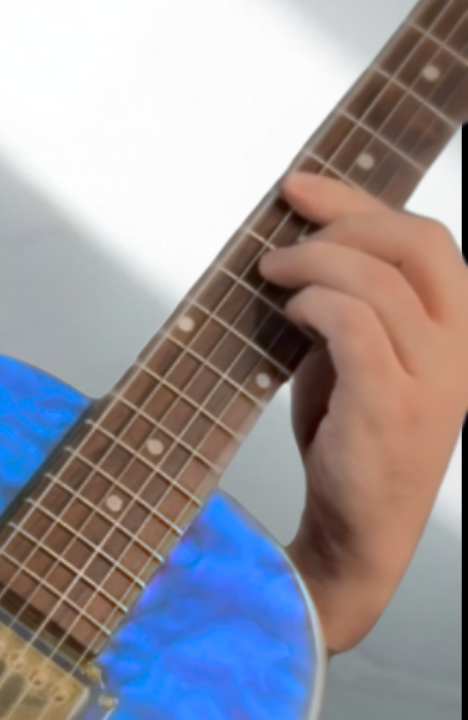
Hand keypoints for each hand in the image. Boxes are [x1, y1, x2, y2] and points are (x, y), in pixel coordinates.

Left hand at [260, 172, 467, 652]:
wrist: (356, 531)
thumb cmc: (351, 443)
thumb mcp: (352, 359)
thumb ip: (345, 307)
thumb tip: (297, 250)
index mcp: (456, 329)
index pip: (424, 239)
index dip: (359, 203)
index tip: (299, 187)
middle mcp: (458, 348)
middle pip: (419, 243)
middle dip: (343, 222)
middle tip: (282, 241)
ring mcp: (432, 377)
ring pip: (379, 280)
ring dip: (313, 265)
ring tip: (271, 279)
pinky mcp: (393, 404)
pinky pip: (355, 325)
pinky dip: (314, 305)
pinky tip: (287, 314)